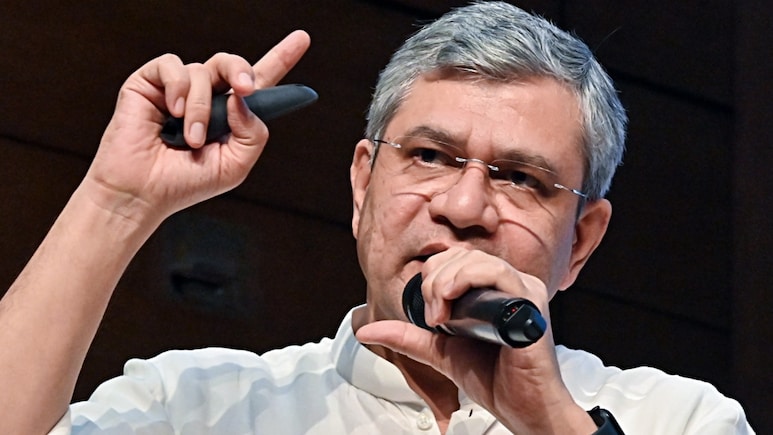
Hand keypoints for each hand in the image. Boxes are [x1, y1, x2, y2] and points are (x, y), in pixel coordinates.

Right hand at [83, 30, 310, 227]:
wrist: (143, 193)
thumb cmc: (186, 183)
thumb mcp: (235, 166)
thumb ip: (253, 134)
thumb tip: (243, 99)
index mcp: (231, 116)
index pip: (260, 82)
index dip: (282, 58)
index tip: (302, 39)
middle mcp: (207, 97)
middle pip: (233, 65)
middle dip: (243, 70)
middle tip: (246, 88)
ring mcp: (179, 88)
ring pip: (203, 72)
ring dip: (202, 108)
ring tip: (191, 138)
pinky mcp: (150, 83)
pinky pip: (173, 66)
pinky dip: (178, 88)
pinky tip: (172, 113)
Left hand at [356, 247, 595, 433]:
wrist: (522, 408)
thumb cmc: (493, 379)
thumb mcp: (440, 350)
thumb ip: (407, 336)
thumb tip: (366, 329)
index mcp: (492, 288)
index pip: (455, 259)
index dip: (432, 276)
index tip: (428, 313)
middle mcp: (510, 284)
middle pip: (462, 255)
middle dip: (435, 280)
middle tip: (432, 316)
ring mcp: (523, 290)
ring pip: (476, 260)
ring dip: (446, 281)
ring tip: (440, 314)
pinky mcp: (531, 302)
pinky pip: (498, 273)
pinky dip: (467, 280)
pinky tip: (451, 302)